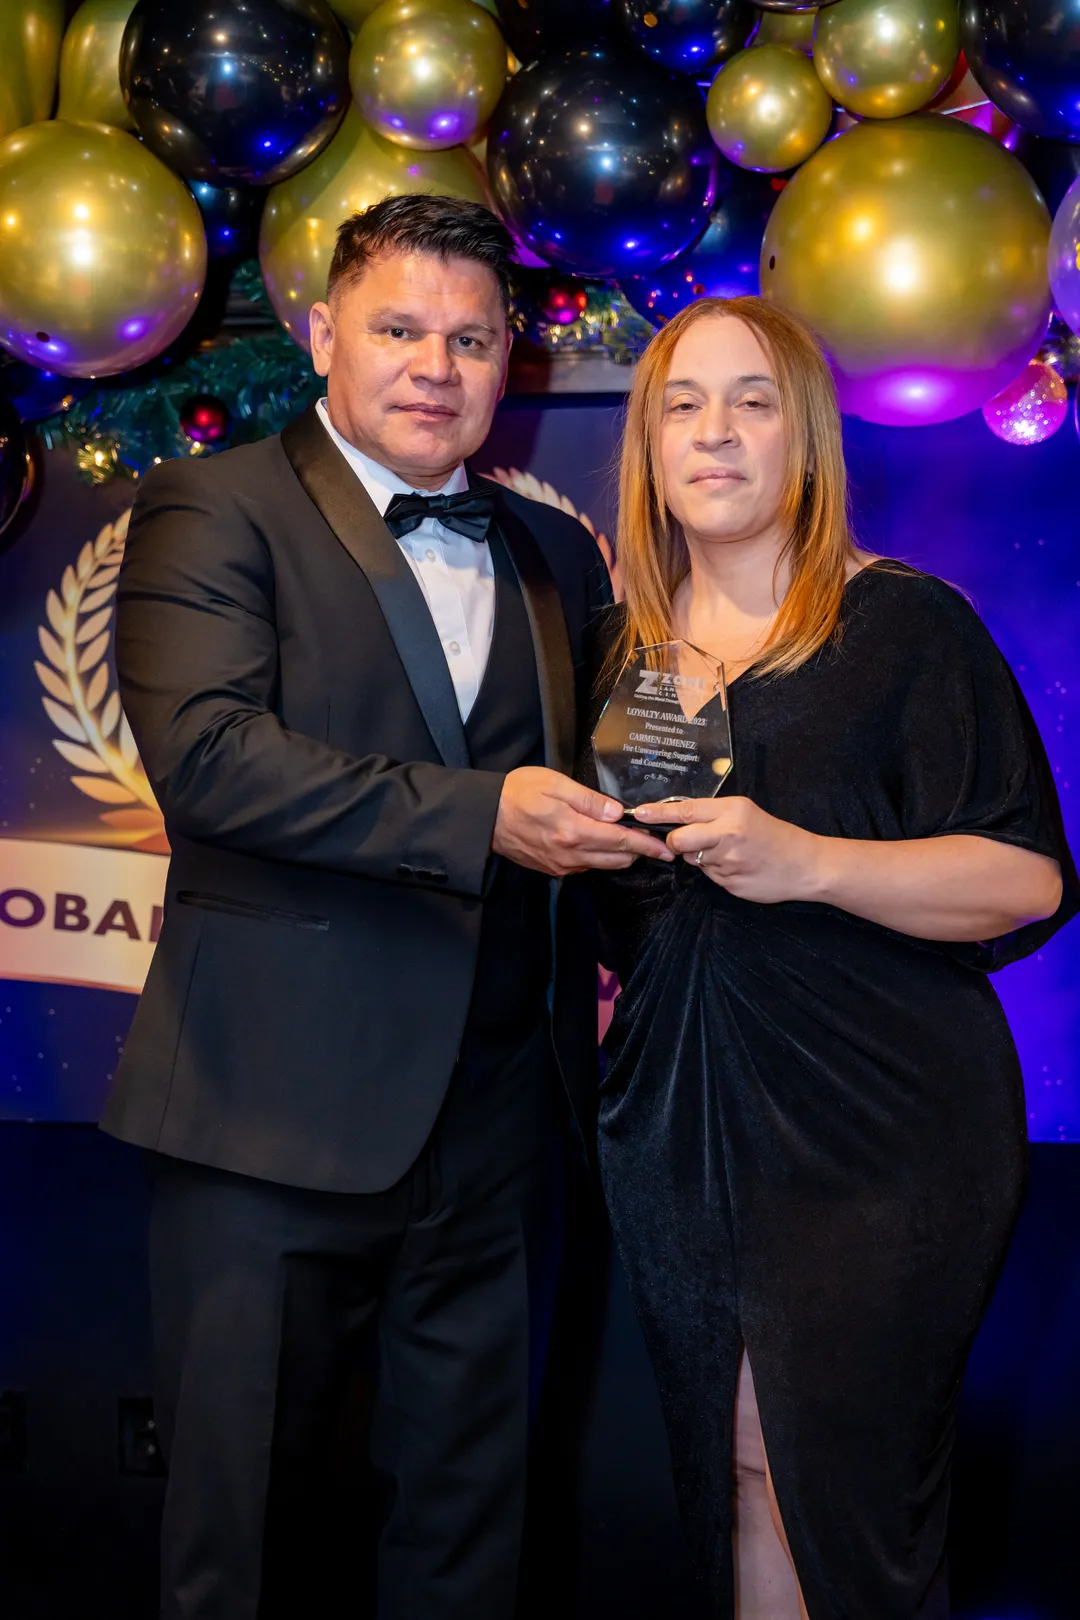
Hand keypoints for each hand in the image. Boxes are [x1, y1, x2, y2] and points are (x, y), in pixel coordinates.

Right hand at [494, 767, 671, 876]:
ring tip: (636, 844)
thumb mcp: (554, 784)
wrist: (485, 817)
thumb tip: (617, 813)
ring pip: (603, 865)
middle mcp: (570, 854)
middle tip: (658, 843)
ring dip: (622, 857)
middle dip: (640, 852)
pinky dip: (601, 858)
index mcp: (572, 831)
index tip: (667, 849)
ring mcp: (561, 865)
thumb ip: (588, 799)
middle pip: (617, 858)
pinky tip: (603, 845)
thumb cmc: (517, 792)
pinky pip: (586, 867)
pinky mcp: (553, 869)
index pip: (620, 841)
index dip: (647, 845)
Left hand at [633, 795, 821, 903]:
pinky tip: (738, 867)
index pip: (685, 810)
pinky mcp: (730, 883)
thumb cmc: (775, 836)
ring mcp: (728, 861)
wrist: (806, 865)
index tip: (639, 813)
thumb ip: (713, 816)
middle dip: (676, 842)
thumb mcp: (746, 813)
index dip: (658, 813)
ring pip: (693, 859)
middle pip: (679, 839)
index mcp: (732, 811)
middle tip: (688, 842)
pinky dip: (717, 872)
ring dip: (702, 857)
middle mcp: (727, 834)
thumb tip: (678, 821)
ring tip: (730, 854)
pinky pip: (709, 876)